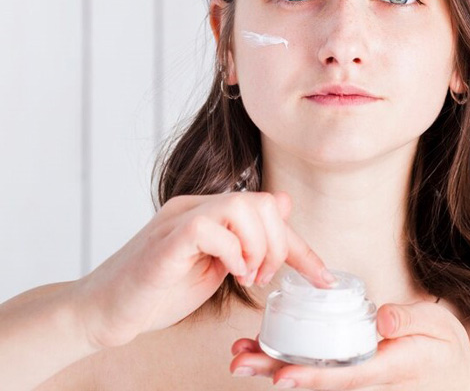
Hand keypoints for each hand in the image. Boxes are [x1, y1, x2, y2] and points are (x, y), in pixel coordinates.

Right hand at [71, 191, 334, 349]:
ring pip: (241, 206)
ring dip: (258, 248)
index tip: (323, 278)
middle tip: (263, 277)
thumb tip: (283, 205)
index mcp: (209, 212)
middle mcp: (195, 206)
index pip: (267, 211)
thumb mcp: (216, 268)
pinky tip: (231, 275)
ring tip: (248, 277)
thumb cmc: (158, 292)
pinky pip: (210, 228)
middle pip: (260, 201)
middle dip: (277, 245)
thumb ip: (246, 241)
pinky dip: (233, 252)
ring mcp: (178, 220)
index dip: (300, 246)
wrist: (103, 311)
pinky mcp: (165, 241)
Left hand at [230, 300, 469, 389]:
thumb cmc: (444, 348)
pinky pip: (317, 362)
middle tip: (239, 363)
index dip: (310, 377)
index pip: (342, 376)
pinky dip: (289, 355)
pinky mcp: (351, 363)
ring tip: (241, 354)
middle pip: (314, 378)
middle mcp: (364, 374)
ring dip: (273, 364)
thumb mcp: (439, 327)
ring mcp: (356, 371)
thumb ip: (413, 321)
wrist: (451, 370)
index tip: (279, 377)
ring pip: (310, 372)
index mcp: (385, 367)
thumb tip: (384, 318)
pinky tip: (267, 347)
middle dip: (275, 371)